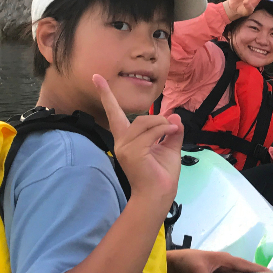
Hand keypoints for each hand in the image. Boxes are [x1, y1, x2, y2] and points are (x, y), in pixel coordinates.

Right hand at [94, 73, 182, 203]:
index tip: (96, 77)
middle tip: (173, 129)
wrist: (159, 196)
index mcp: (127, 140)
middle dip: (159, 119)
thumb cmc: (162, 175)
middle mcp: (122, 142)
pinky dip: (164, 130)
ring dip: (163, 125)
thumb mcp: (169, 148)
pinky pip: (151, 132)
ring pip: (145, 123)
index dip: (106, 95)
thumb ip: (171, 132)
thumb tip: (175, 117)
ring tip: (173, 132)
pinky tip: (172, 133)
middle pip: (139, 118)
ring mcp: (125, 147)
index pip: (114, 114)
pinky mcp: (133, 152)